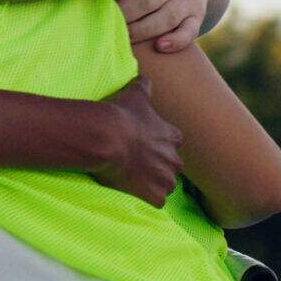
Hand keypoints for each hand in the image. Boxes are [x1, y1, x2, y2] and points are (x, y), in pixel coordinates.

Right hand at [90, 78, 182, 207]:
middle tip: (137, 163)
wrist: (107, 137)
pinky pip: (155, 202)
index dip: (160, 144)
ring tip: (132, 179)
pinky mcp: (155, 196)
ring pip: (165, 185)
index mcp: (172, 136)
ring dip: (153, 184)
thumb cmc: (121, 114)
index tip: (144, 144)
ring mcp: (166, 180)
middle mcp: (174, 159)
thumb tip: (144, 79)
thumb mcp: (135, 93)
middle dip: (159, 166)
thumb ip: (144, 85)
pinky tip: (132, 192)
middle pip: (171, 166)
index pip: (174, 142)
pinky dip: (146, 198)